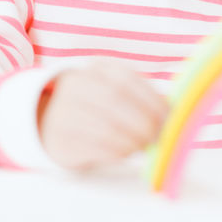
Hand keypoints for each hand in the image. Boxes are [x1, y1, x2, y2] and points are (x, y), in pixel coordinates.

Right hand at [37, 60, 169, 170]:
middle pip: (116, 99)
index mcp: (95, 69)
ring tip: (144, 146)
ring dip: (133, 140)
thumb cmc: (94, 108)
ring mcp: (64, 111)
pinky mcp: (61, 139)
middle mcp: (76, 84)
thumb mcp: (114, 93)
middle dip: (144, 121)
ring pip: (106, 125)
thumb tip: (173, 115)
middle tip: (158, 137)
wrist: (48, 123)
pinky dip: (118, 151)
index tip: (169, 118)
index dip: (152, 99)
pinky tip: (127, 152)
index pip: (127, 79)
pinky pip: (95, 146)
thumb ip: (141, 98)